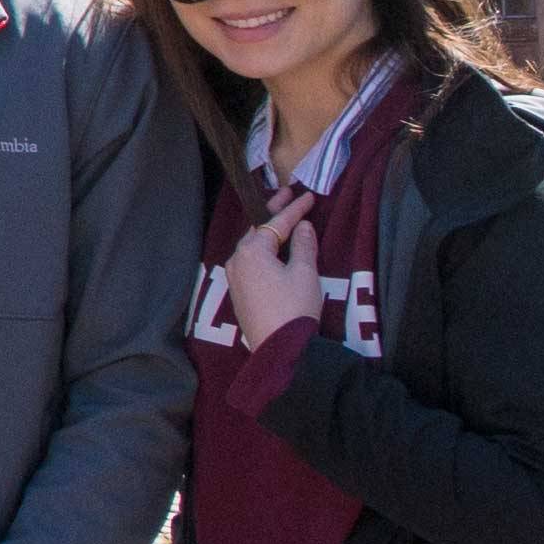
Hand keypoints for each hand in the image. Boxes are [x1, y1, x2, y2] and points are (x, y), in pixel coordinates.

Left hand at [221, 190, 324, 347]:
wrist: (279, 348)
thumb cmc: (294, 307)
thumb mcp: (304, 273)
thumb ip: (302, 246)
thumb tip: (302, 226)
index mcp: (252, 251)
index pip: (275, 223)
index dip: (294, 209)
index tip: (308, 196)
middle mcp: (237, 260)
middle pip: (257, 230)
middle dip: (273, 213)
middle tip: (288, 195)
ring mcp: (234, 277)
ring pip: (251, 246)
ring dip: (266, 232)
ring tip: (281, 218)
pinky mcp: (238, 293)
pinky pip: (250, 262)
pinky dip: (262, 250)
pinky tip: (272, 250)